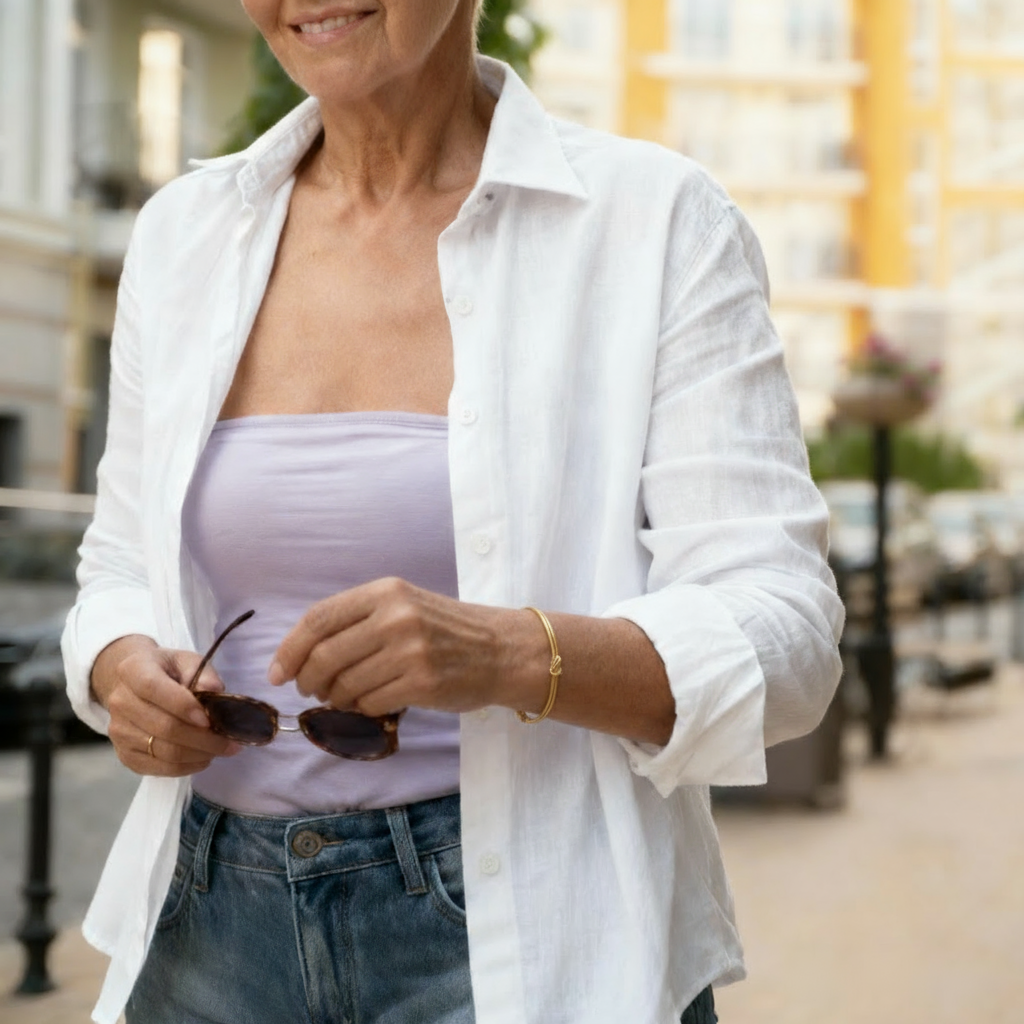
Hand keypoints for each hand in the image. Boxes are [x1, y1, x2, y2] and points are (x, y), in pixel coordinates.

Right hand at [91, 635, 239, 777]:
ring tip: (220, 750)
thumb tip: (214, 691)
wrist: (135, 687)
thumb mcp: (188, 661)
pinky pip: (158, 768)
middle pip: (163, 727)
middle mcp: (119, 702)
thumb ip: (204, 674)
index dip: (183, 706)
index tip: (209, 720)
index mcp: (133, 670)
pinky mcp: (125, 755)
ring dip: (198, 755)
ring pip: (163, 751)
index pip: (153, 688)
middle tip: (229, 742)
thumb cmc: (168, 672)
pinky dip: (186, 767)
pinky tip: (203, 758)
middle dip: (202, 739)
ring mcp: (118, 732)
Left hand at [269, 577, 540, 716]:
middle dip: (308, 680)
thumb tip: (301, 655)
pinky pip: (370, 703)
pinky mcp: (422, 683)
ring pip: (344, 684)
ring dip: (335, 698)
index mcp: (385, 591)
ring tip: (345, 698)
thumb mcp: (404, 606)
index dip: (289, 648)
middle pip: (324, 656)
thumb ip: (358, 620)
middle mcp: (395, 617)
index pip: (318, 619)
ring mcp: (409, 650)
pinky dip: (362, 708)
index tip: (277, 672)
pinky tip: (372, 703)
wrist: (500, 650)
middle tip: (310, 690)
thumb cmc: (446, 630)